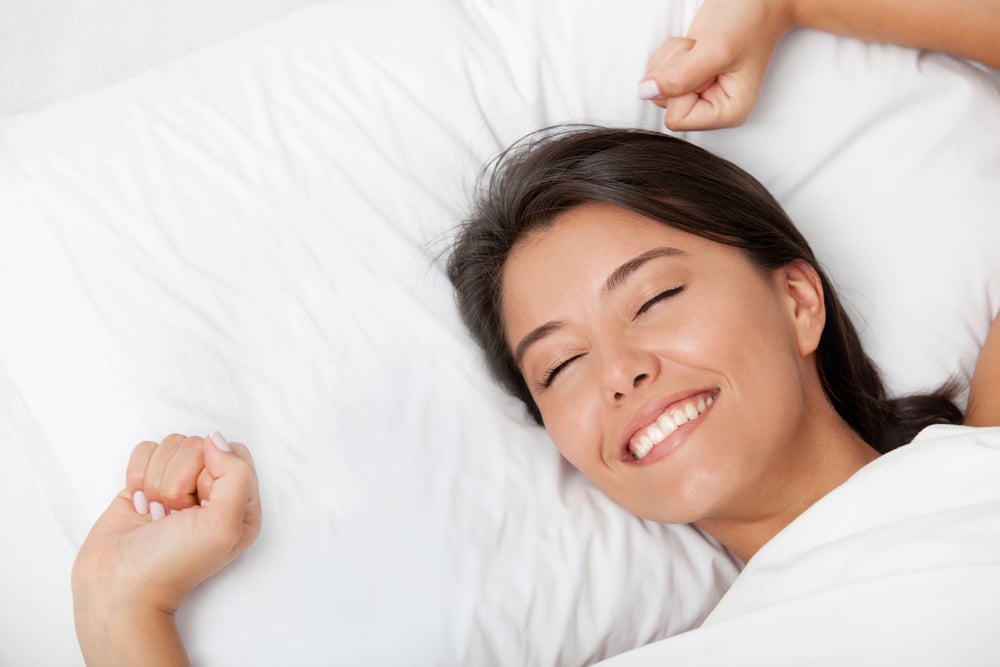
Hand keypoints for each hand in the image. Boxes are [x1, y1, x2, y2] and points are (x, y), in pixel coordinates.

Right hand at [72, 433, 260, 664]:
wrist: (118, 587)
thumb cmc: (173, 564)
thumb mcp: (224, 525)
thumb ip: (236, 475)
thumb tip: (215, 440)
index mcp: (240, 501)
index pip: (233, 452)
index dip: (211, 472)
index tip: (199, 504)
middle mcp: (211, 491)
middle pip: (198, 445)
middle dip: (178, 480)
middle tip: (173, 516)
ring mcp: (177, 485)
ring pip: (170, 445)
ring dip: (157, 481)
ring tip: (156, 514)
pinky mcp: (146, 483)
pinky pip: (145, 451)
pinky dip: (137, 476)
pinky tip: (139, 505)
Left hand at [638, 0, 793, 129]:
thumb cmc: (750, 21)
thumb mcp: (715, 49)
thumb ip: (680, 77)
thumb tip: (646, 92)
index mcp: (727, 113)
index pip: (677, 119)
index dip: (682, 87)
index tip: (705, 65)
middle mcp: (711, 108)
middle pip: (663, 102)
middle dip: (675, 70)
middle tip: (702, 52)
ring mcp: (697, 93)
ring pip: (656, 87)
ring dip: (672, 59)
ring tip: (701, 46)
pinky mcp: (686, 77)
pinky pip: (656, 73)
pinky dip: (669, 53)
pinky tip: (693, 46)